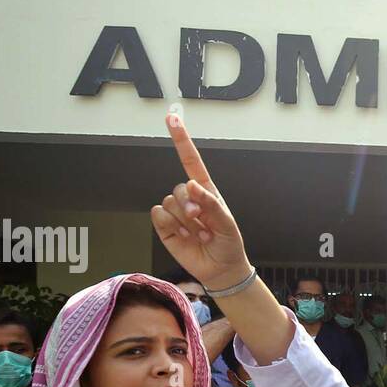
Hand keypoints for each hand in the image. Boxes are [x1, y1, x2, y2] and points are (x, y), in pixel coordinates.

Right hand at [150, 113, 250, 288]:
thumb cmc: (227, 242)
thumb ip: (210, 202)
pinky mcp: (165, 227)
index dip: (180, 139)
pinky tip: (186, 238)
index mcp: (205, 190)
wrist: (220, 269)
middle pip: (178, 188)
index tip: (172, 118)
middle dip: (190, 206)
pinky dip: (172, 227)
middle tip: (202, 223)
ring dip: (186, 222)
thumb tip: (191, 185)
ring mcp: (175, 212)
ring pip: (169, 203)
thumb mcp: (226, 222)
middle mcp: (188, 198)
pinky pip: (159, 216)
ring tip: (199, 235)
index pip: (190, 161)